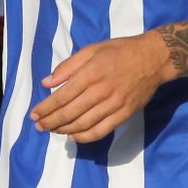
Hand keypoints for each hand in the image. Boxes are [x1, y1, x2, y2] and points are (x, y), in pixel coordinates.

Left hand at [29, 34, 173, 143]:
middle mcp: (101, 91)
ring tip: (52, 131)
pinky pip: (101, 131)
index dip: (45, 108)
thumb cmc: (120, 50)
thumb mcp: (92, 49)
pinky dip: (85, 137)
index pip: (62, 96)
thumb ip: (68, 66)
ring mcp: (114, 105)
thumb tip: (46, 82)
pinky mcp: (124, 114)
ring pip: (83, 124)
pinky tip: (74, 137)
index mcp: (91, 73)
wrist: (153, 58)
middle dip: (50, 122)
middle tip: (39, 127)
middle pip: (69, 113)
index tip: (34, 115)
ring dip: (64, 131)